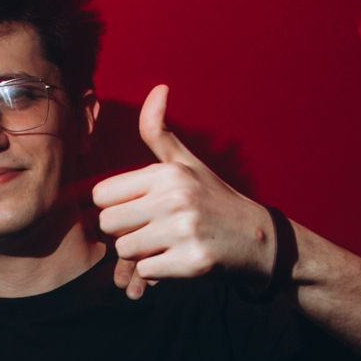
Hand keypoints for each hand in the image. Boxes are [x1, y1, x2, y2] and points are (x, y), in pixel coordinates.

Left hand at [93, 85, 274, 297]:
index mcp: (168, 173)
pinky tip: (179, 260)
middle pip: (108, 224)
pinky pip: (146, 272)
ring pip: (124, 250)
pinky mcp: (193, 262)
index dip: (115, 207)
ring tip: (166, 245)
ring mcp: (185, 230)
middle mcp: (175, 197)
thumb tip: (158, 88)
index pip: (101, 195)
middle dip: (124, 232)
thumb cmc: (215, 200)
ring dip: (140, 255)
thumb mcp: (188, 164)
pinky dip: (157, 272)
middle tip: (151, 231)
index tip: (138, 210)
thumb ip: (160, 132)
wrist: (259, 241)